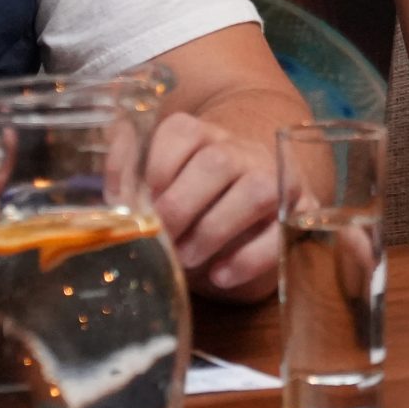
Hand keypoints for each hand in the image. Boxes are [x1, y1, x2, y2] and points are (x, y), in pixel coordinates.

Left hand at [145, 111, 281, 301]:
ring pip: (256, 190)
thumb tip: (108, 194)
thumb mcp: (160, 183)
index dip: (153, 167)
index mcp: (203, 135)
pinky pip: (282, 232)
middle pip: (216, 162)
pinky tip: (221, 275)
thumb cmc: (194, 198)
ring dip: (215, 229)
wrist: (256, 206)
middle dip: (180, 205)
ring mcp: (275, 179)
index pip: (180, 132)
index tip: (132, 203)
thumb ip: (129, 174)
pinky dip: (248, 258)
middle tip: (161, 238)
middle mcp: (241, 150)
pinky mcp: (299, 213)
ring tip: (188, 259)